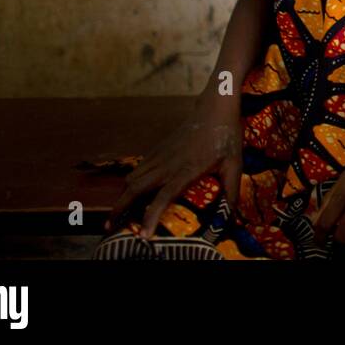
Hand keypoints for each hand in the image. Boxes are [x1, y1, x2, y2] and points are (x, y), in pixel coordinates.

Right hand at [106, 99, 241, 237]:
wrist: (215, 109)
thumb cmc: (226, 138)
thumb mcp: (235, 167)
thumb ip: (231, 193)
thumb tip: (229, 218)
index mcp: (186, 170)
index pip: (163, 197)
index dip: (151, 216)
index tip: (143, 235)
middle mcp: (168, 164)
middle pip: (134, 188)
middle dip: (120, 208)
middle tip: (109, 227)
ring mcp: (160, 155)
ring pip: (132, 178)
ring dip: (122, 195)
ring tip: (119, 214)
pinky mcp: (158, 149)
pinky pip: (138, 168)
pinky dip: (130, 182)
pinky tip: (132, 193)